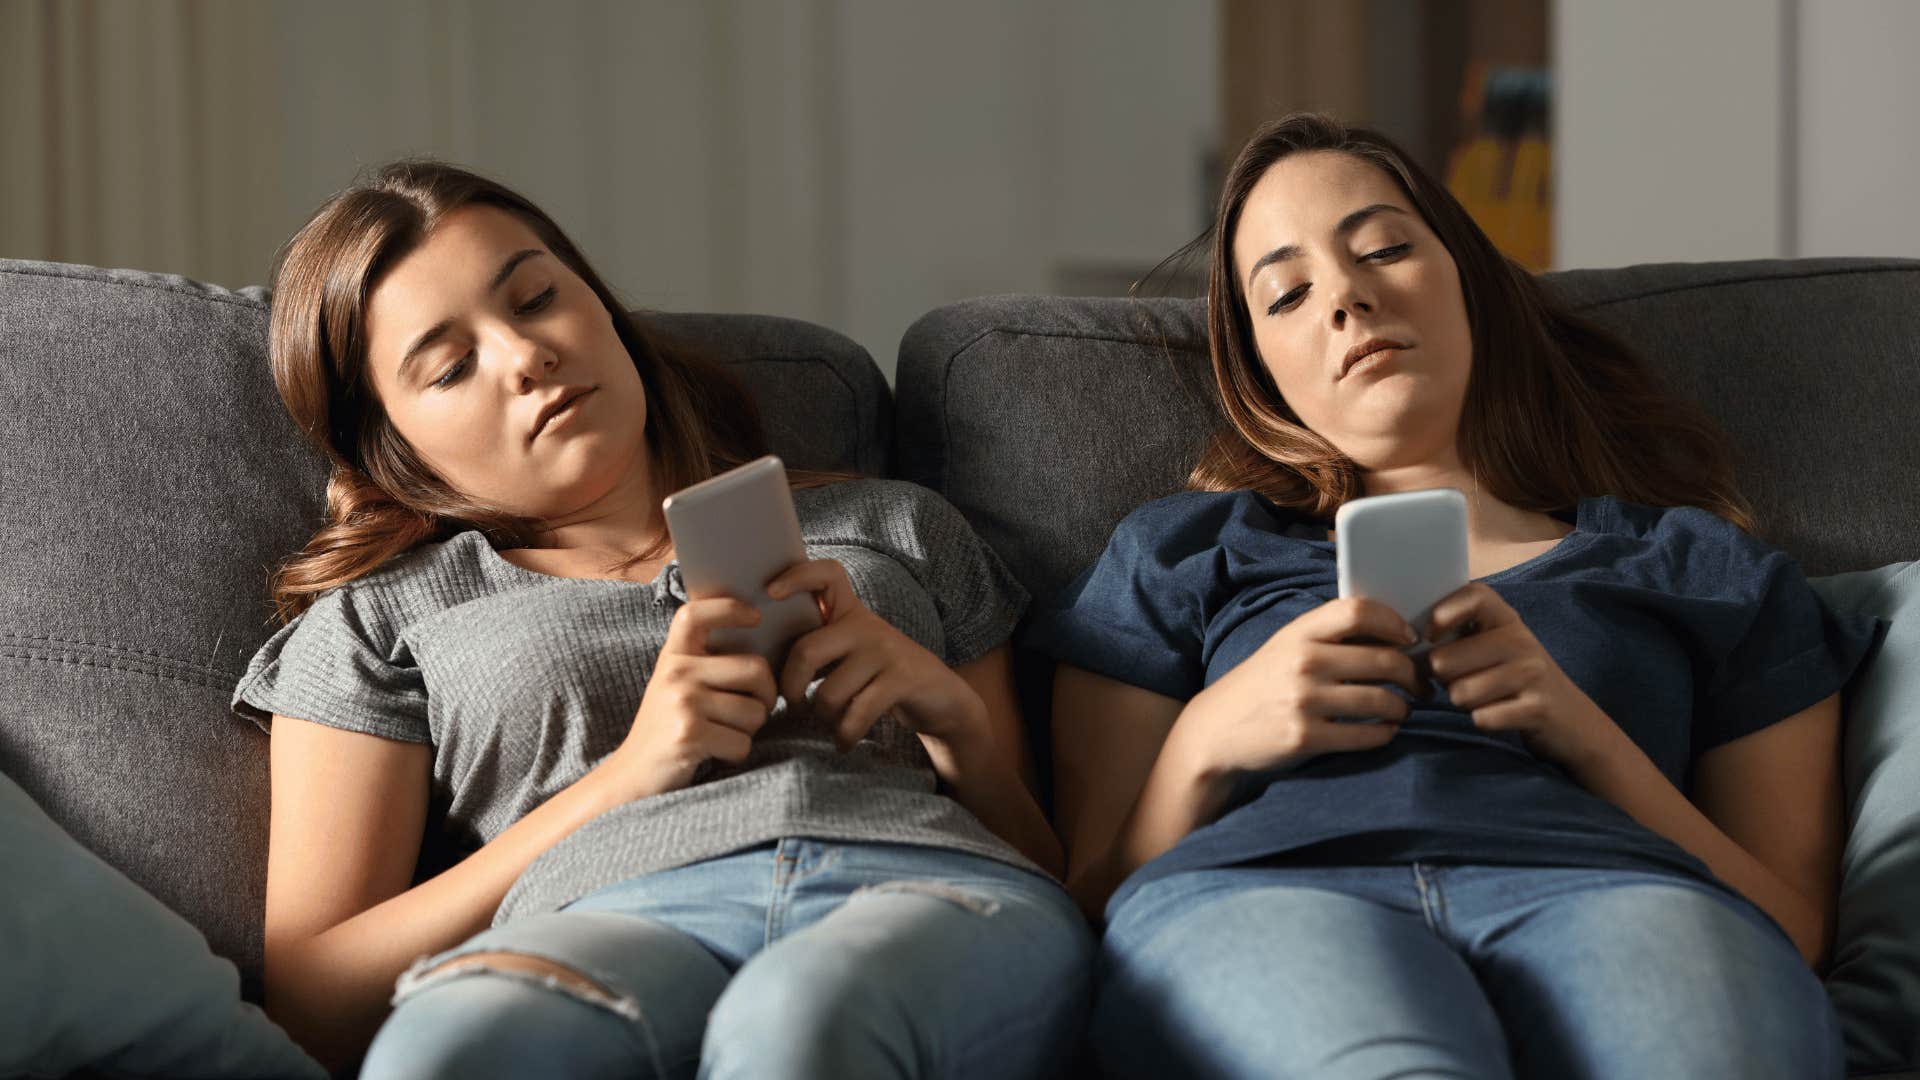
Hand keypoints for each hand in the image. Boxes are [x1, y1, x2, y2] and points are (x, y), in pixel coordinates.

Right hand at [608, 596, 777, 797]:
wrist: (630, 778)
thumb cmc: (666, 731)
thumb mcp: (676, 687)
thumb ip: (705, 664)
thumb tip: (760, 645)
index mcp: (673, 657)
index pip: (696, 614)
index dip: (730, 608)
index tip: (755, 617)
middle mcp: (676, 672)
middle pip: (756, 669)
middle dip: (766, 697)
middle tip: (754, 711)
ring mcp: (682, 702)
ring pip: (755, 711)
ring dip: (749, 731)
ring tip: (722, 736)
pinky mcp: (689, 734)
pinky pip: (743, 742)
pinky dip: (736, 754)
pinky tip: (713, 754)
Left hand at [767, 558, 987, 756]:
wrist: (942, 698)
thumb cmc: (881, 678)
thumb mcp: (852, 653)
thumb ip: (819, 648)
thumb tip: (765, 666)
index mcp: (851, 614)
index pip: (827, 574)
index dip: (797, 575)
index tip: (770, 592)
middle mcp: (867, 626)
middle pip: (807, 651)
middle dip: (791, 688)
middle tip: (795, 706)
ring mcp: (887, 651)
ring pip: (829, 692)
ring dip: (823, 719)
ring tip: (831, 725)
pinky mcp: (903, 679)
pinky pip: (856, 714)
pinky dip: (845, 735)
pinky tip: (844, 742)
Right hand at [1178, 597, 1420, 780]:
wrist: (1216, 729)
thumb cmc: (1263, 684)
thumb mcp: (1286, 647)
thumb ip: (1329, 637)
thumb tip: (1394, 636)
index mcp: (1299, 633)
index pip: (1358, 611)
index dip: (1393, 622)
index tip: (1409, 638)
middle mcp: (1303, 662)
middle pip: (1384, 660)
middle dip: (1413, 674)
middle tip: (1421, 684)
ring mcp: (1304, 701)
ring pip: (1382, 701)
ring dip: (1403, 707)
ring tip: (1402, 709)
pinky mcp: (1306, 738)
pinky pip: (1367, 735)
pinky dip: (1385, 733)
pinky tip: (1384, 730)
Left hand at [1426, 583, 1615, 765]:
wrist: (1572, 719)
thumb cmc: (1515, 679)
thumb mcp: (1493, 646)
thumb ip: (1457, 634)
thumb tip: (1407, 640)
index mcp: (1506, 619)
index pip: (1473, 596)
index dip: (1442, 613)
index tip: (1430, 635)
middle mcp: (1521, 640)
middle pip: (1445, 660)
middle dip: (1443, 679)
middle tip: (1464, 681)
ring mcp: (1532, 673)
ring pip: (1459, 693)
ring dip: (1463, 703)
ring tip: (1486, 698)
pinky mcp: (1537, 708)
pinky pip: (1482, 718)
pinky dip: (1484, 721)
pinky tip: (1501, 715)